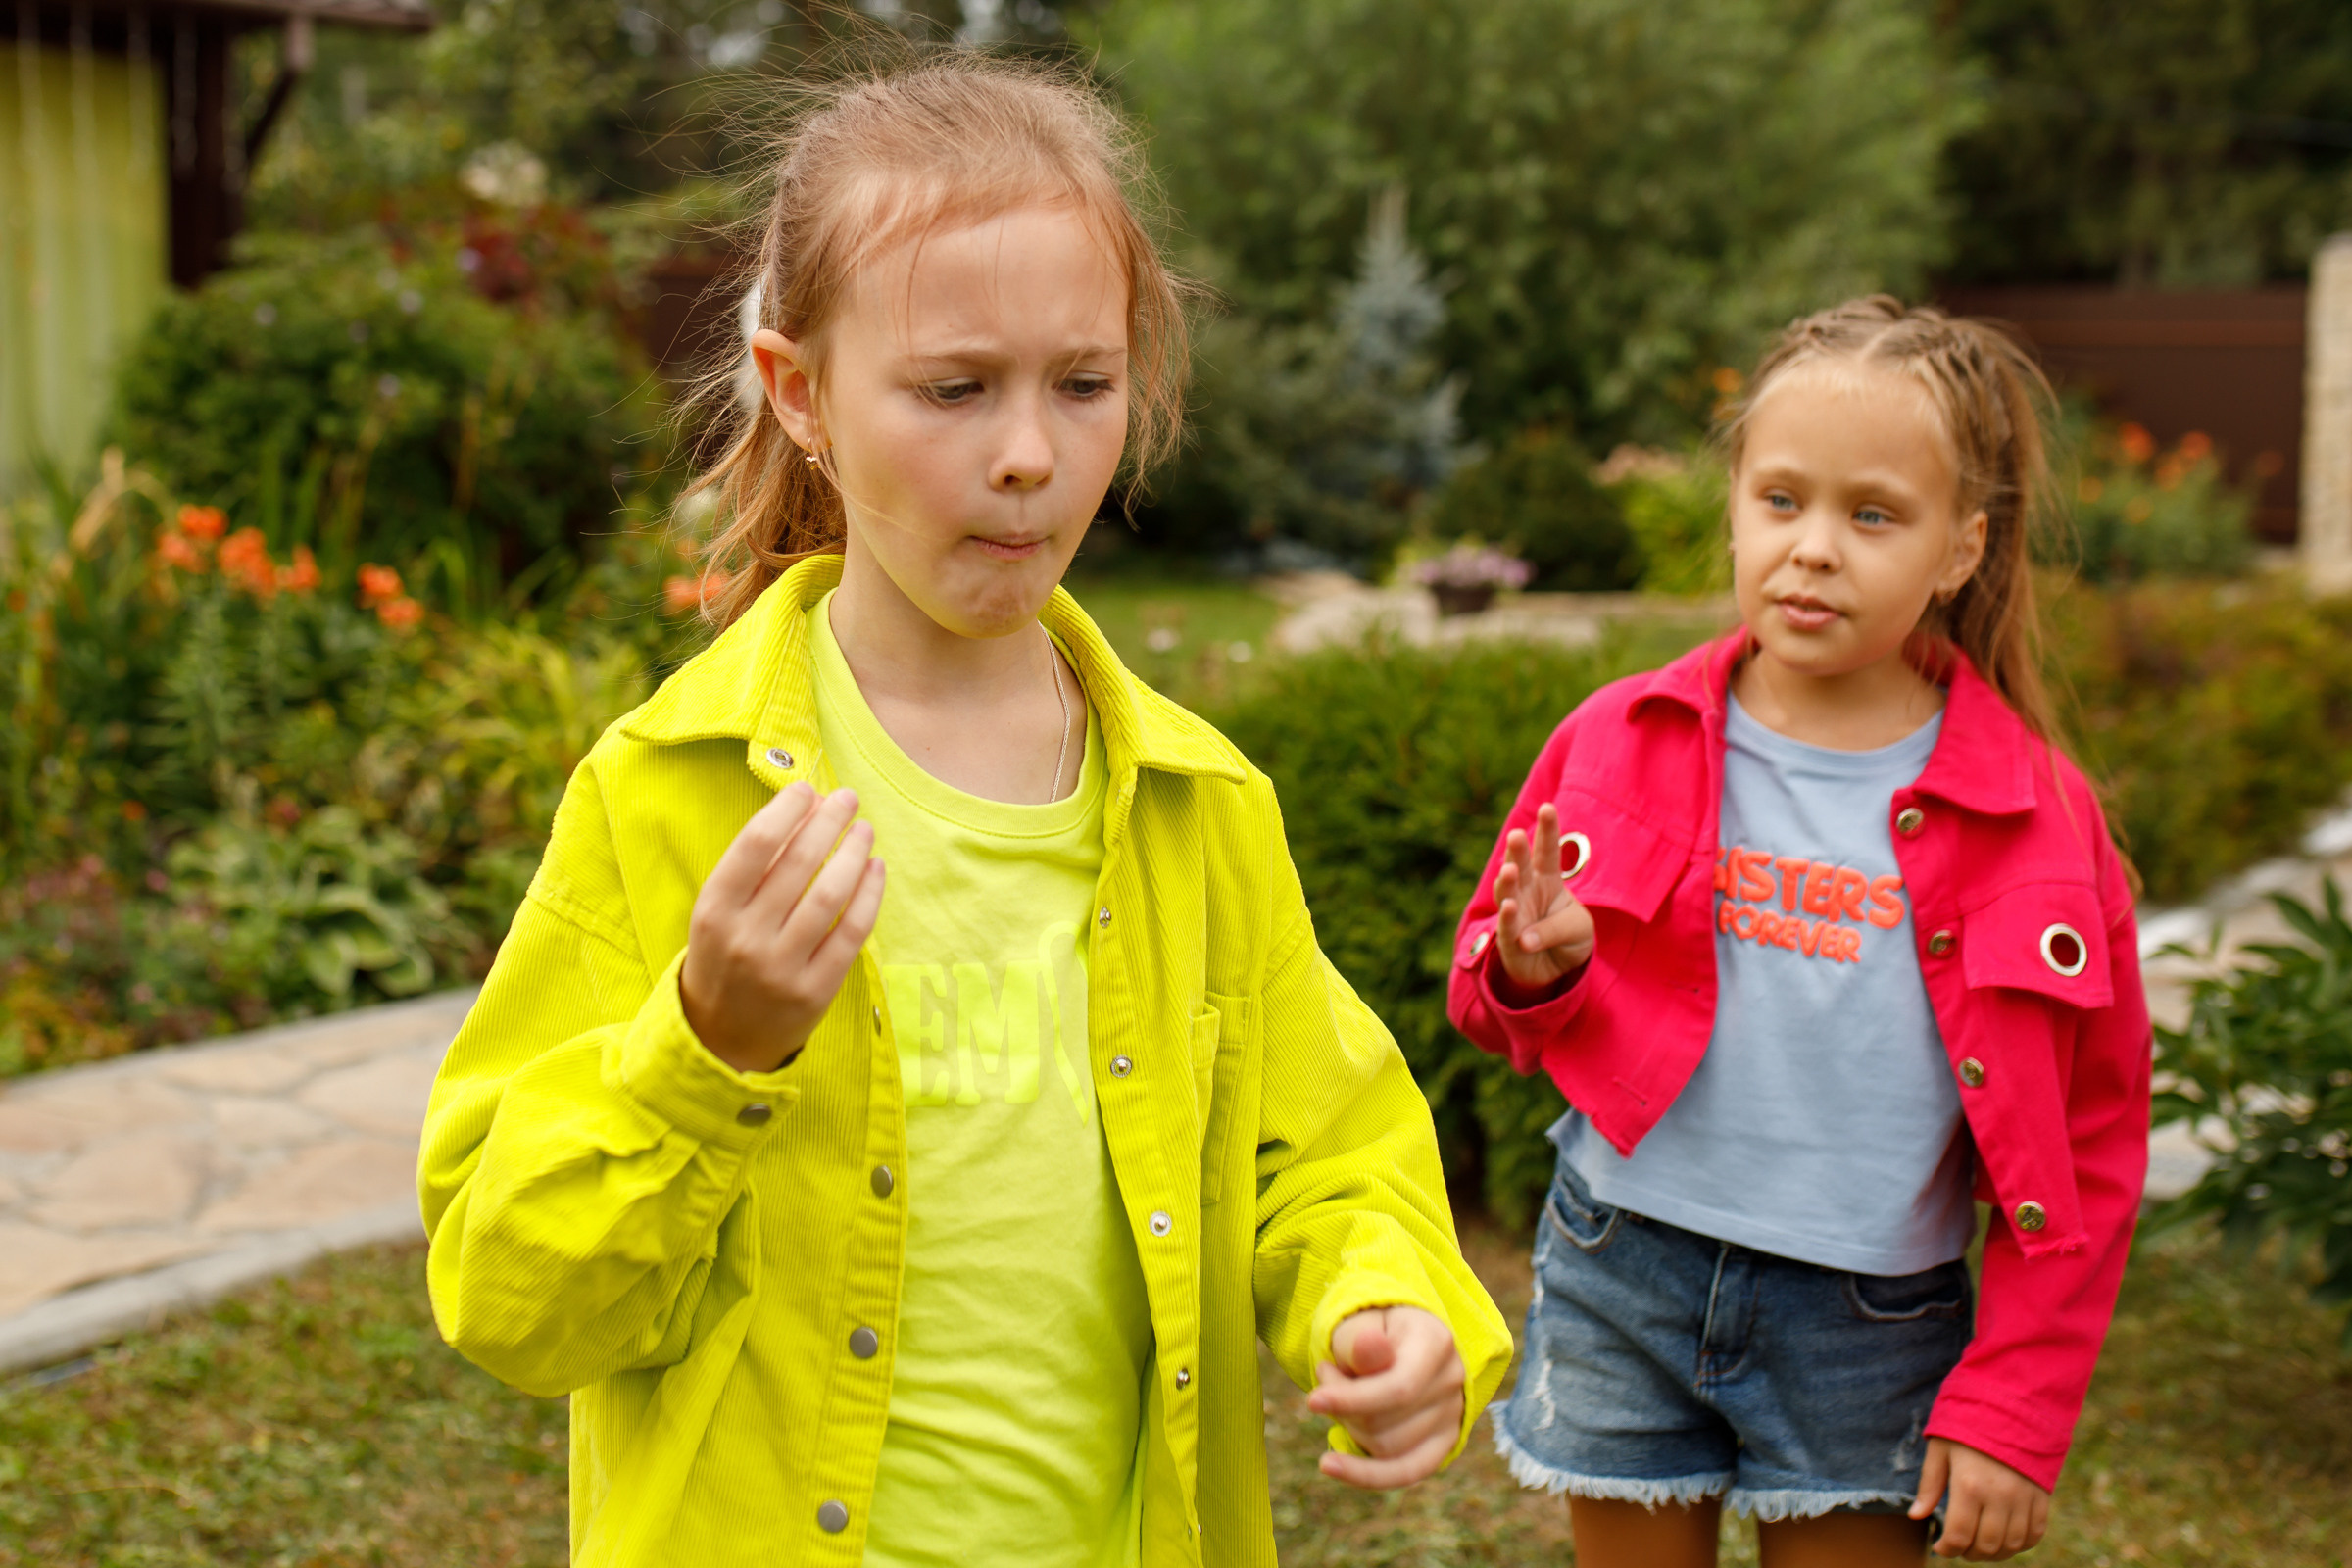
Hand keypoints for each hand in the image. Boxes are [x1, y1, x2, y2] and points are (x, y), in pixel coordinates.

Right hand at [680, 783, 886, 1074]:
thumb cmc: (725, 955)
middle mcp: (746, 936)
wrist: (720, 1037)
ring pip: (830, 895)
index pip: (757, 843)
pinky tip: (876, 869)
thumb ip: (754, 866)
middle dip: (829, 822)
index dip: (788, 809)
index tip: (809, 789)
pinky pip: (852, 932)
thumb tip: (807, 808)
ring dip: (854, 853)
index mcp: (715, 909)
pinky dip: (869, 894)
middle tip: (849, 799)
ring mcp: (782, 967)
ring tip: (865, 830)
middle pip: (800, 863)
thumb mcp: (720, 911)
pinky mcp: (815, 990)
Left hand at [1306, 1306, 1466, 1488]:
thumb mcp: (1357, 1321)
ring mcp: (1453, 1413)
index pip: (1398, 1388)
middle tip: (1326, 1375)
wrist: (1394, 1334)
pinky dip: (1365, 1474)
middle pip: (1386, 1422)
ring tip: (1338, 1394)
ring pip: (1387, 1449)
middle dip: (1343, 1408)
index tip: (1313, 1401)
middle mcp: (1453, 1379)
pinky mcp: (1444, 1441)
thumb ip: (1359, 1339)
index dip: (1352, 1400)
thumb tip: (1369, 1348)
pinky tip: (1329, 1465)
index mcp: (1436, 1341)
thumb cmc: (1370, 1327)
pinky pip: (1405, 1472)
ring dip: (1348, 1428)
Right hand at [1492, 802, 1595, 1001]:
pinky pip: (1507, 926)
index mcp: (1548, 879)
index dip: (1547, 830)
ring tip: (1510, 870)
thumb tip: (1525, 940)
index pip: (1547, 850)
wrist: (1557, 968)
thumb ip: (1556, 929)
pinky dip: (1507, 917)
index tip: (1547, 807)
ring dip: (1507, 881)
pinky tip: (1509, 906)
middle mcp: (1527, 890)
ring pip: (1507, 891)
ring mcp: (1515, 912)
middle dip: (1517, 849)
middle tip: (1517, 835)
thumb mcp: (1578, 929)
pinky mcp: (1509, 939)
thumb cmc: (1569, 936)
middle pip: (1521, 864)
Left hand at [1910, 1436, 2049, 1560]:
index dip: (1947, 1549)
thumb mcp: (1940, 1449)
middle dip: (1968, 1553)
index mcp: (1969, 1485)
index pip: (1958, 1535)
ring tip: (1979, 1546)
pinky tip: (2005, 1539)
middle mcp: (1999, 1496)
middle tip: (1959, 1547)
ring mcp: (2024, 1498)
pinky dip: (2020, 1544)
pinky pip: (2035, 1534)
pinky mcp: (2042, 1496)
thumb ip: (1929, 1485)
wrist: (2011, 1404)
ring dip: (1994, 1553)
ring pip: (2011, 1545)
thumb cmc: (1968, 1423)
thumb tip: (1916, 1516)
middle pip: (1986, 1545)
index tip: (1939, 1547)